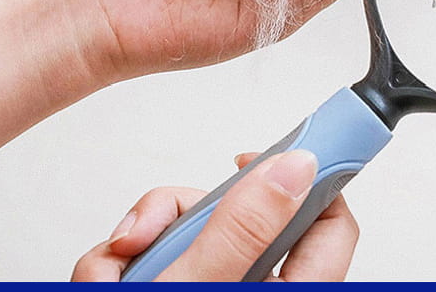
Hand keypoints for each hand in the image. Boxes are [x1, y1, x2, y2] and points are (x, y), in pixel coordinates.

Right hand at [72, 150, 358, 281]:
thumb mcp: (196, 287)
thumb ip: (244, 229)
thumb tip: (296, 168)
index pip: (329, 223)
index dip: (305, 177)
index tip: (261, 156)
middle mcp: (251, 288)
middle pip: (240, 212)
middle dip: (183, 214)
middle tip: (149, 234)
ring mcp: (215, 285)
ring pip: (191, 226)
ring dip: (144, 241)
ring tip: (116, 273)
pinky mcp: (180, 284)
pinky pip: (159, 250)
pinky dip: (124, 263)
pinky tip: (107, 280)